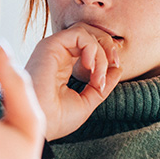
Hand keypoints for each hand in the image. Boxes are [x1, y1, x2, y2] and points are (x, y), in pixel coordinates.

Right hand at [25, 23, 122, 139]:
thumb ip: (102, 84)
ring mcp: (52, 48)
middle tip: (115, 62)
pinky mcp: (49, 46)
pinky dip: (92, 48)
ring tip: (98, 73)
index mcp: (62, 64)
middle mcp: (56, 53)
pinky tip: (91, 67)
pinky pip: (79, 34)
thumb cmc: (57, 119)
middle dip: (107, 44)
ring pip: (84, 31)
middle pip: (87, 32)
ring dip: (100, 50)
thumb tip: (118, 68)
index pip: (87, 45)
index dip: (106, 52)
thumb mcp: (87, 100)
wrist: (42, 127)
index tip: (116, 67)